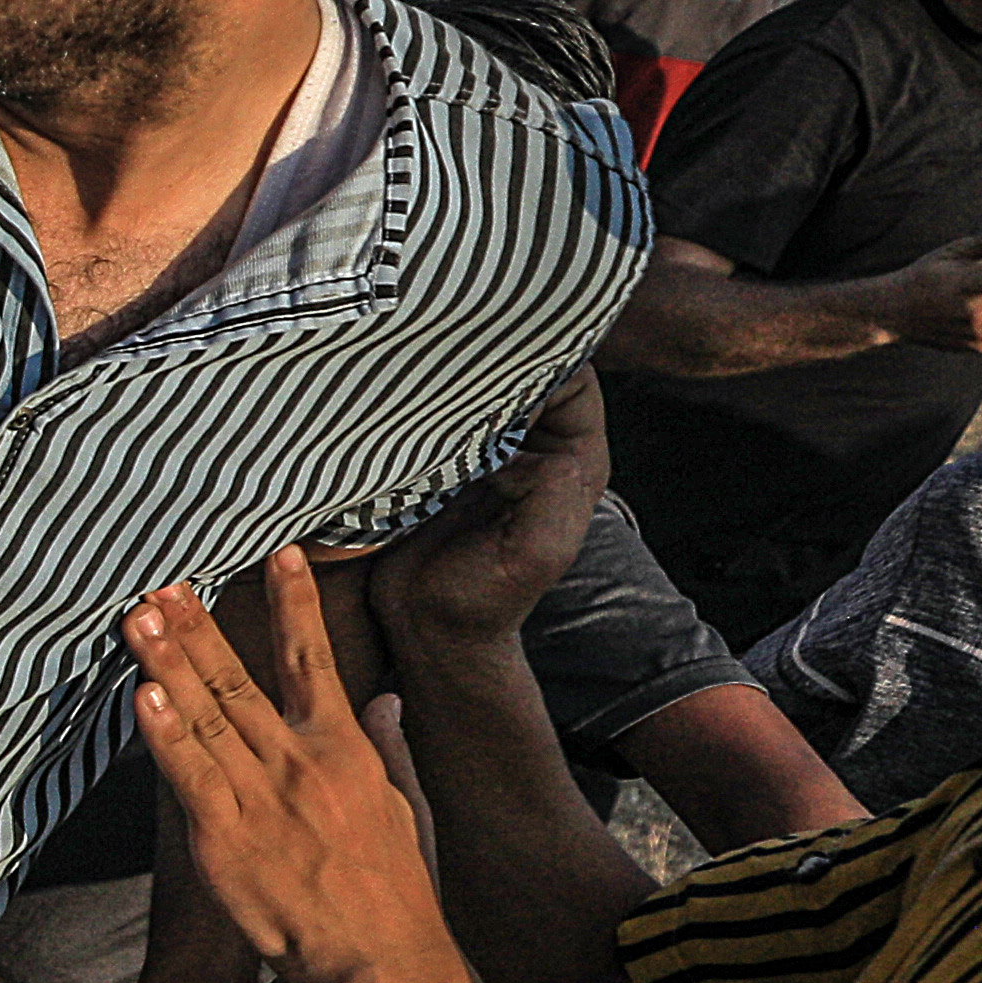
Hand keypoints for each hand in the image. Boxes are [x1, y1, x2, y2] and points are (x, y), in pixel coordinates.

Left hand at [123, 552, 458, 982]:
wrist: (381, 958)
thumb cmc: (395, 888)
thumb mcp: (403, 806)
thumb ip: (385, 745)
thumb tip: (383, 699)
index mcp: (344, 747)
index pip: (313, 659)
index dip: (293, 604)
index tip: (276, 555)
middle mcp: (299, 761)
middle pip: (239, 679)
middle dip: (198, 628)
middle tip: (165, 582)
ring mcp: (261, 797)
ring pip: (204, 716)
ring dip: (168, 664)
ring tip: (139, 617)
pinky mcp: (226, 839)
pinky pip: (188, 776)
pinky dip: (163, 735)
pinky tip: (141, 697)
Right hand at [353, 369, 605, 654]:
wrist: (424, 628)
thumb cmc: (485, 599)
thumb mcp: (535, 552)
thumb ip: (553, 490)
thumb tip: (529, 441)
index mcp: (574, 462)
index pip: (575, 381)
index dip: (544, 361)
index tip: (499, 362)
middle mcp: (537, 447)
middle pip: (531, 372)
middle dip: (498, 359)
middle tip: (456, 354)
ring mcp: (491, 449)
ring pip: (485, 386)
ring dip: (459, 376)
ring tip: (428, 368)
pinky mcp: (447, 456)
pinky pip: (446, 410)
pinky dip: (429, 399)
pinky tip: (406, 396)